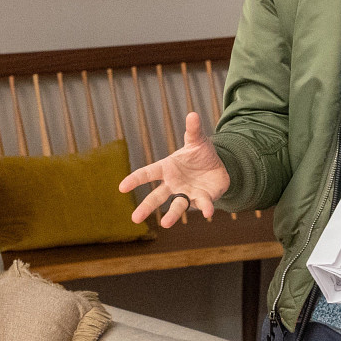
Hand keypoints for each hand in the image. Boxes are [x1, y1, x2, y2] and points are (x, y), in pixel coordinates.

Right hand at [118, 112, 231, 227]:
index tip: (122, 187)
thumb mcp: (197, 140)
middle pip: (157, 196)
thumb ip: (193, 130)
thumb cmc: (200, 154)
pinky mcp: (202, 199)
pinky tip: (208, 213)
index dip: (135, 179)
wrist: (218, 167)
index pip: (148, 173)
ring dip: (171, 215)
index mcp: (168, 168)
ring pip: (177, 206)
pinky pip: (202, 204)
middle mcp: (174, 184)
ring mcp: (187, 193)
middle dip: (146, 207)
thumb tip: (193, 114)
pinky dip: (205, 208)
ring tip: (165, 225)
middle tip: (134, 219)